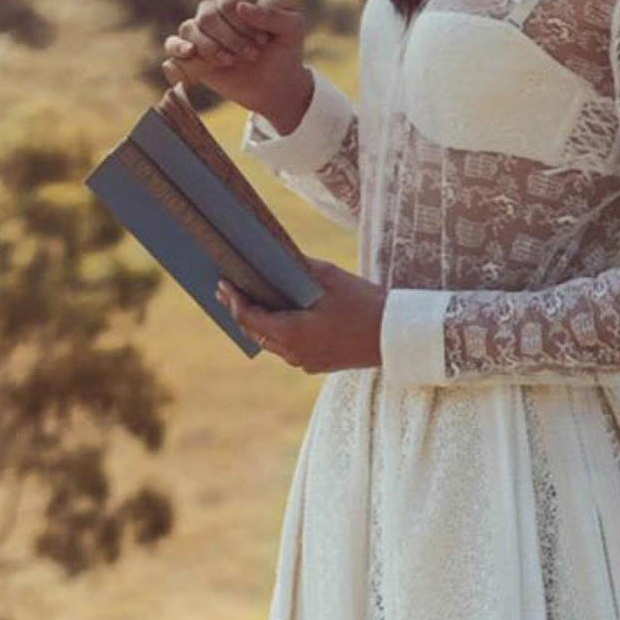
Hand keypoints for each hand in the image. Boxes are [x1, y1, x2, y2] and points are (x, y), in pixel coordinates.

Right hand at [164, 0, 308, 125]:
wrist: (274, 86)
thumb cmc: (284, 53)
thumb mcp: (292, 31)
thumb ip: (273, 15)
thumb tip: (241, 8)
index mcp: (238, 0)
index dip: (241, 19)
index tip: (262, 39)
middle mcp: (216, 12)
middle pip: (208, 15)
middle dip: (231, 38)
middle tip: (252, 55)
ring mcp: (202, 32)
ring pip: (190, 28)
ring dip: (211, 48)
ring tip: (231, 62)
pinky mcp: (192, 55)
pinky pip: (172, 44)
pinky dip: (177, 48)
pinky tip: (190, 53)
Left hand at [218, 258, 386, 372]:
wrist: (396, 335)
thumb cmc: (364, 303)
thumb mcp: (329, 277)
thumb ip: (297, 266)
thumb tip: (273, 255)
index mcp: (292, 333)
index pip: (249, 318)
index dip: (233, 300)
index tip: (222, 283)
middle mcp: (294, 354)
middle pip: (255, 332)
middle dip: (239, 311)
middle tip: (225, 290)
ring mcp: (305, 363)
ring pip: (271, 342)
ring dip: (258, 323)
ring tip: (247, 302)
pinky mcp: (317, 364)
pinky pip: (288, 348)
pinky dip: (277, 332)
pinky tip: (277, 316)